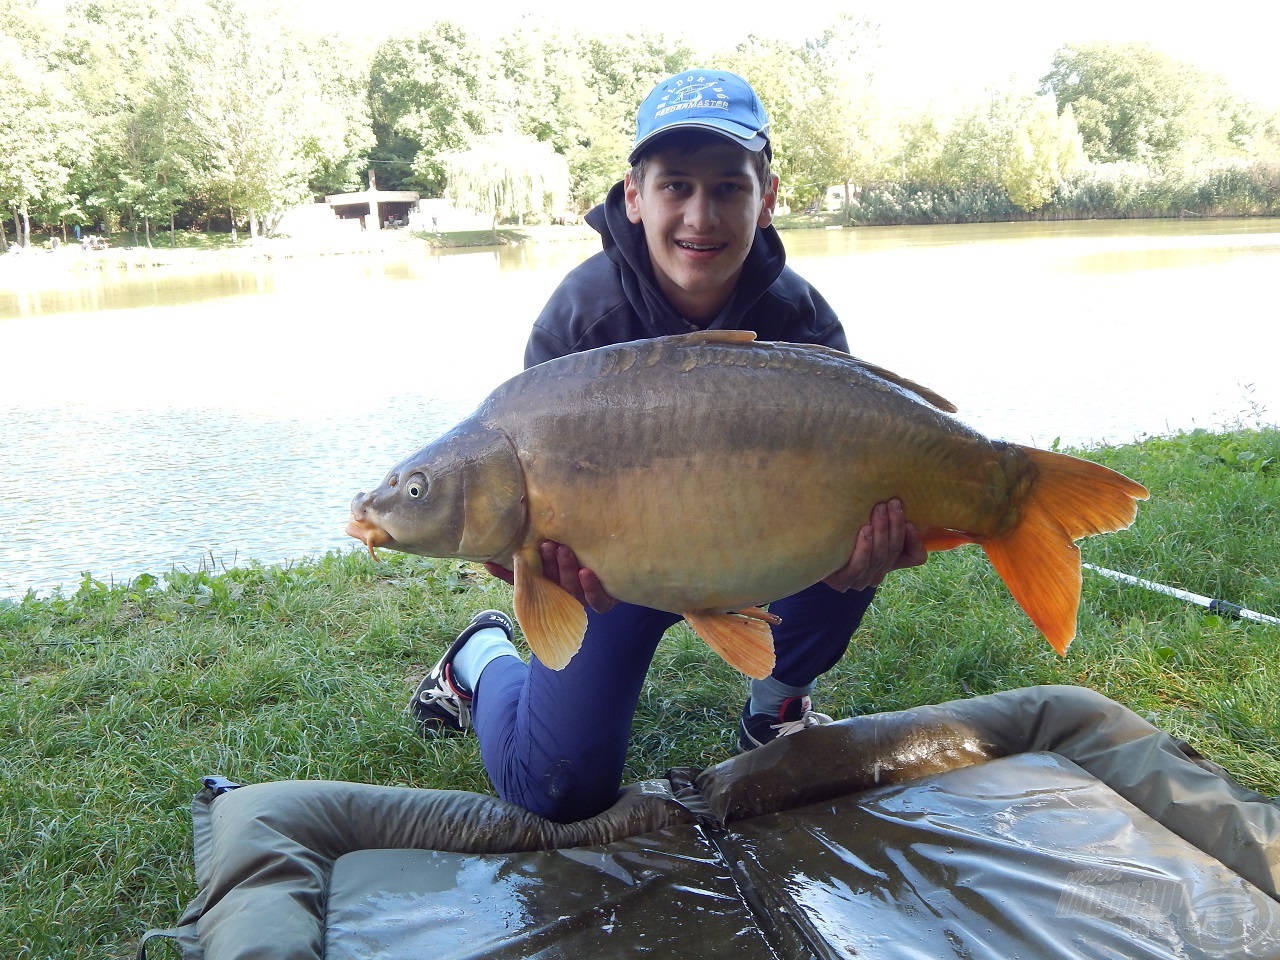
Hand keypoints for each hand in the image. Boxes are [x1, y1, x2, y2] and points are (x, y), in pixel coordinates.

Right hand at [484, 541, 617, 613]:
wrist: (621, 567)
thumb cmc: (585, 555)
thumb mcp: (564, 546)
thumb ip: (538, 544)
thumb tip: (496, 548)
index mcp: (549, 582)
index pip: (526, 580)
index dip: (509, 574)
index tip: (496, 561)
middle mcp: (563, 591)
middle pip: (550, 581)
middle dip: (547, 564)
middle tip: (546, 545)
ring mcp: (582, 597)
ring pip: (571, 589)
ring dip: (565, 570)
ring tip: (564, 550)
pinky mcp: (603, 602)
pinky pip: (597, 600)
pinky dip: (591, 587)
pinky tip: (586, 572)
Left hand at [823, 499, 926, 592]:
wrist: (806, 550)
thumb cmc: (838, 530)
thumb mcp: (863, 521)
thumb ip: (879, 515)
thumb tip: (894, 493)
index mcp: (888, 561)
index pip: (915, 557)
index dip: (916, 540)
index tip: (910, 521)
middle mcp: (877, 574)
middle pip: (894, 551)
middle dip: (895, 524)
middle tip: (892, 503)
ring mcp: (860, 581)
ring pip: (879, 557)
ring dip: (882, 531)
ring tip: (879, 510)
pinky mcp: (841, 582)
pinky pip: (859, 567)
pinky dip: (865, 547)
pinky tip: (864, 530)